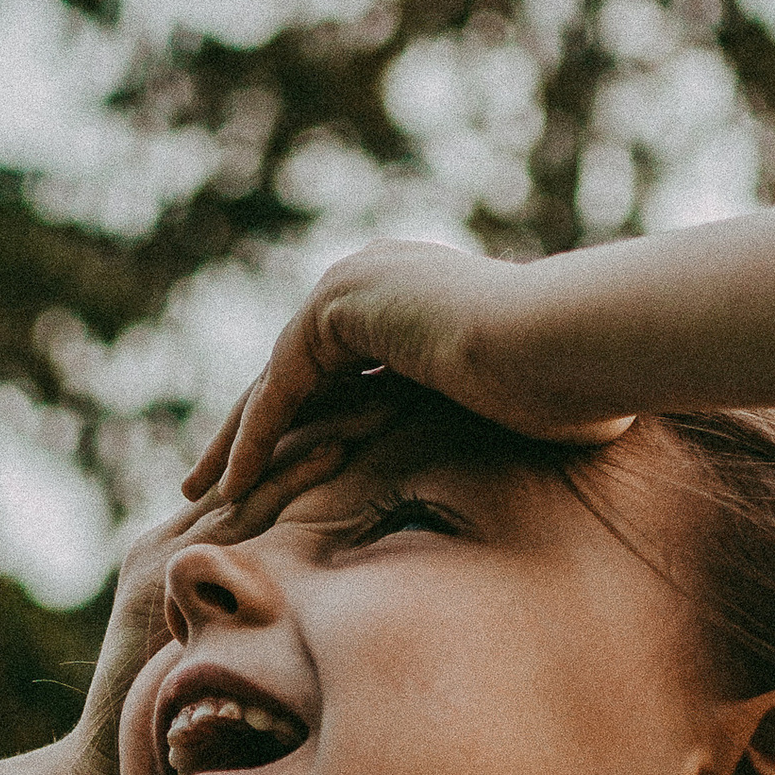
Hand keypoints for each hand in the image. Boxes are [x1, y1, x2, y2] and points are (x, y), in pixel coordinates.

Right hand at [59, 429, 379, 774]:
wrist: (102, 765)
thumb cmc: (173, 732)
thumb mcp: (228, 668)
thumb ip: (264, 630)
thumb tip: (335, 628)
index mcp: (192, 556)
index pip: (270, 483)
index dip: (327, 442)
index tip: (389, 414)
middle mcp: (176, 541)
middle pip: (264, 464)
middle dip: (328, 420)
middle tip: (396, 384)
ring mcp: (165, 553)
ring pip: (253, 476)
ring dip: (316, 434)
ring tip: (376, 401)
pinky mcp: (159, 571)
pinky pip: (232, 516)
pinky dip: (282, 481)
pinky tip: (334, 453)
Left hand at [186, 238, 633, 507]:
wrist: (572, 345)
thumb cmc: (571, 389)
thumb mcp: (515, 411)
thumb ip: (486, 420)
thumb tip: (511, 470)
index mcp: (414, 298)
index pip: (337, 371)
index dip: (302, 426)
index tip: (276, 477)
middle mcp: (376, 279)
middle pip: (294, 373)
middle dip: (250, 431)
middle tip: (210, 483)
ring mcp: (355, 285)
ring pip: (277, 380)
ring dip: (237, 440)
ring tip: (202, 495)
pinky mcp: (340, 307)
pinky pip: (282, 386)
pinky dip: (256, 438)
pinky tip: (234, 487)